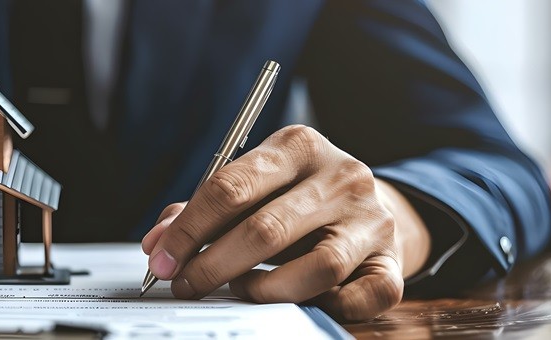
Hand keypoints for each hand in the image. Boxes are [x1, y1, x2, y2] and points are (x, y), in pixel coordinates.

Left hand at [141, 125, 429, 320]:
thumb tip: (157, 244)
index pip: (230, 186)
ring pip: (318, 267)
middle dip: (213, 265)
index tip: (161, 258)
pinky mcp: (393, 260)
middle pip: (266, 228)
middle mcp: (341, 176)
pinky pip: (364, 296)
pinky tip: (299, 300)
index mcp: (298, 145)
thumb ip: (201, 210)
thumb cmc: (293, 197)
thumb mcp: (252, 185)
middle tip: (186, 285)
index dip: (188, 229)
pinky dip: (328, 306)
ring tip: (240, 290)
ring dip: (264, 289)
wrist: (371, 204)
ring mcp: (372, 219)